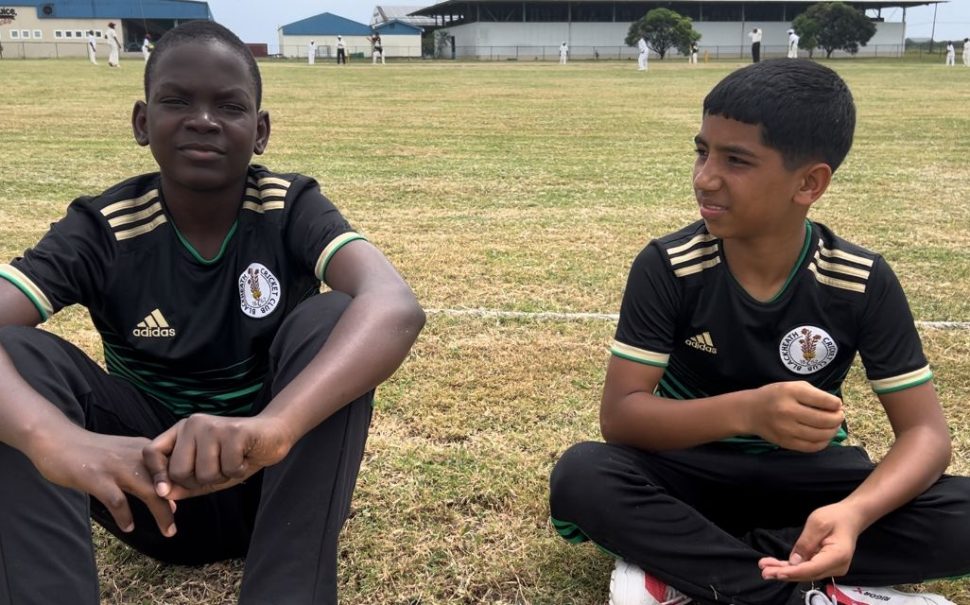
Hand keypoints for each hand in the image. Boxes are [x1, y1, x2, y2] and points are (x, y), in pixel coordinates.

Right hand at [31, 428, 175, 536]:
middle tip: (175, 529)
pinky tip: (128, 527)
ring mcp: (116, 466)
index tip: (183, 507)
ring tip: (167, 530)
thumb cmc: (93, 453)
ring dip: (160, 512)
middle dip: (173, 506)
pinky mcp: (97, 477)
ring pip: (148, 490)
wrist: (57, 439)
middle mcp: (135, 456)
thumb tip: (172, 504)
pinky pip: (117, 500)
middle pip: (165, 482)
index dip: (182, 488)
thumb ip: (147, 476)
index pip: (174, 469)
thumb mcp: (125, 457)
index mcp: (145, 450)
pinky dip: (125, 515)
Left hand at [143, 414, 292, 499]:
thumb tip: (164, 494)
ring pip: (204, 473)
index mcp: (182, 431)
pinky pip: (228, 468)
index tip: (164, 491)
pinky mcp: (234, 431)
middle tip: (217, 471)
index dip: (156, 475)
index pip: (152, 452)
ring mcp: (213, 426)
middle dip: (199, 482)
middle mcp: (193, 424)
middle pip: (179, 471)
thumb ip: (185, 483)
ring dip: (222, 477)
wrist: (273, 435)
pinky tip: (244, 457)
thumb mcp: (208, 472)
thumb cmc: (238, 454)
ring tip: (233, 462)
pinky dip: (238, 471)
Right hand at [748, 381, 843, 451]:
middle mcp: (788, 411)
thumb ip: (814, 394)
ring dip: (833, 431)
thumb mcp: (792, 386)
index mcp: (791, 392)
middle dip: (838, 418)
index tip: (837, 405)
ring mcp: (787, 429)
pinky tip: (823, 436)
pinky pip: (812, 447)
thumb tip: (837, 407)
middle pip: (825, 420)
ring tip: (832, 426)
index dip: (836, 404)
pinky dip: (823, 442)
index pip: (824, 400)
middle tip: (839, 416)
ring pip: (821, 435)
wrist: (750, 412)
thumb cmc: (775, 396)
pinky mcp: (786, 443)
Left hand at [759, 503, 862, 580]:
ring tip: (765, 568)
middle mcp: (836, 567)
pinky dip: (791, 568)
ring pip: (805, 573)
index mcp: (837, 556)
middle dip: (785, 574)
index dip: (794, 572)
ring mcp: (831, 568)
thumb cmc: (835, 517)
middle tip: (764, 572)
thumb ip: (806, 543)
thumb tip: (794, 561)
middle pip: (807, 574)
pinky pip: (806, 568)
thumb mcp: (817, 523)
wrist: (849, 518)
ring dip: (785, 571)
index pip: (812, 568)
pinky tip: (776, 567)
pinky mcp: (824, 566)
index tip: (777, 573)